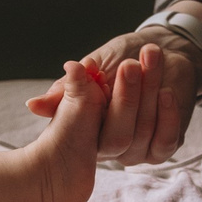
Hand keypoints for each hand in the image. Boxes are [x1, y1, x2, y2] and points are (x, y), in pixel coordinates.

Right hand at [27, 34, 201, 164]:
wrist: (160, 51)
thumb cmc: (122, 58)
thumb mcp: (94, 67)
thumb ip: (69, 88)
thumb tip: (33, 105)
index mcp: (84, 130)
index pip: (81, 132)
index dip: (89, 105)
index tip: (96, 72)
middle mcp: (109, 146)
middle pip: (117, 136)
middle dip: (126, 98)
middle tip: (129, 64)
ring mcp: (136, 150)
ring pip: (142, 133)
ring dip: (148, 94)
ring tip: (150, 59)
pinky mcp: (162, 147)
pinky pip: (165, 142)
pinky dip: (167, 116)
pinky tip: (165, 93)